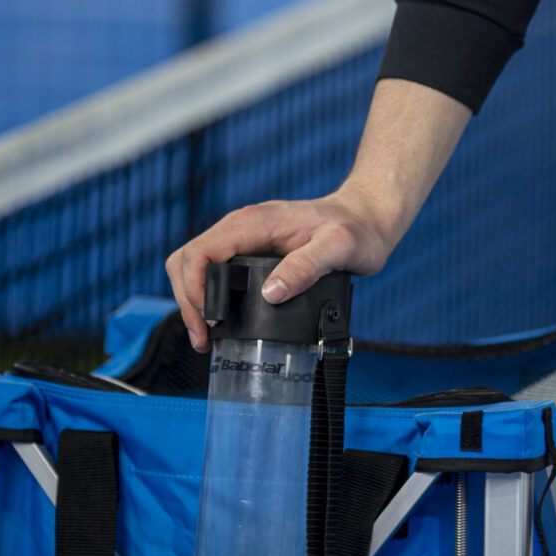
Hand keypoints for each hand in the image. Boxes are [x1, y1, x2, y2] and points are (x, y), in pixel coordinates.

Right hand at [165, 183, 397, 354]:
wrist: (368, 217)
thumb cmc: (357, 228)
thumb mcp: (338, 247)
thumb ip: (306, 266)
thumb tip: (270, 293)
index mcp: (254, 222)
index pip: (200, 251)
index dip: (195, 288)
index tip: (210, 320)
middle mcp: (243, 228)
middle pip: (188, 260)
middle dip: (188, 301)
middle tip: (204, 338)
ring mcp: (245, 239)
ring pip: (196, 266)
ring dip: (193, 301)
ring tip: (206, 337)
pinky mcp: (252, 252)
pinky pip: (215, 271)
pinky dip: (208, 297)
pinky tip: (220, 323)